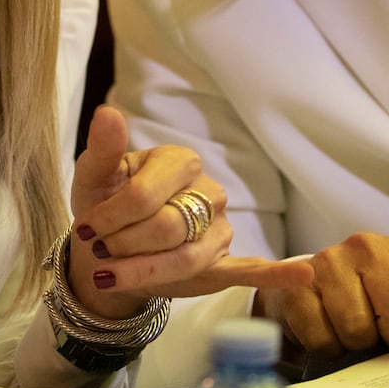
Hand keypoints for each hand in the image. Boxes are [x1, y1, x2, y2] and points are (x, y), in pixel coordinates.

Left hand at [67, 105, 312, 318]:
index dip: (110, 217)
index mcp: (180, 161)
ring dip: (147, 272)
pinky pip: (253, 268)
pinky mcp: (222, 262)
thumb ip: (103, 149)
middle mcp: (208, 190)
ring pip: (188, 259)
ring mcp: (219, 227)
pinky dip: (278, 274)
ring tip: (117, 273)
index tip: (87, 230)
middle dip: (124, 246)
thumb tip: (107, 113)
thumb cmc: (104, 203)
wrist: (108, 248)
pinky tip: (301, 274)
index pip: (147, 194)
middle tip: (102, 253)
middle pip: (167, 228)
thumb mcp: (94, 176)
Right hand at [253, 233, 388, 357]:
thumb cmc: (373, 300)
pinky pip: (320, 338)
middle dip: (388, 337)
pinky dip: (327, 347)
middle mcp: (365, 246)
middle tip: (379, 332)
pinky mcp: (297, 287)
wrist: (313, 286)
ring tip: (354, 330)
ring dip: (356, 343)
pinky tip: (329, 331)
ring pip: (356, 328)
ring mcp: (329, 262)